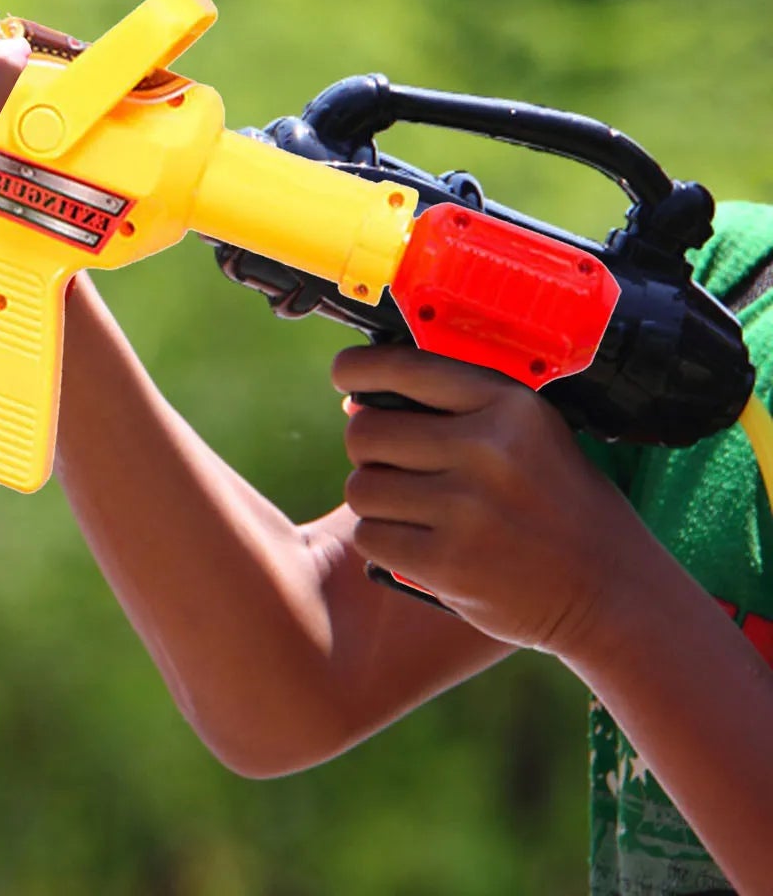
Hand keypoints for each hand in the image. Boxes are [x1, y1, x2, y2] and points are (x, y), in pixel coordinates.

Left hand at [331, 345, 650, 655]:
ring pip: (361, 486)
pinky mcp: (447, 562)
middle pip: (366, 431)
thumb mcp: (528, 435)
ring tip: (415, 510)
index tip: (345, 375)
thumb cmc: (559, 504)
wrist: (615, 593)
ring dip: (376, 499)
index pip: (402, 366)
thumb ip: (452, 410)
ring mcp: (466, 508)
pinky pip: (370, 536)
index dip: (357, 368)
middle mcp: (486, 448)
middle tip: (395, 467)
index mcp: (507, 405)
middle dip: (369, 449)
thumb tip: (357, 400)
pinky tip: (419, 544)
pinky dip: (384, 542)